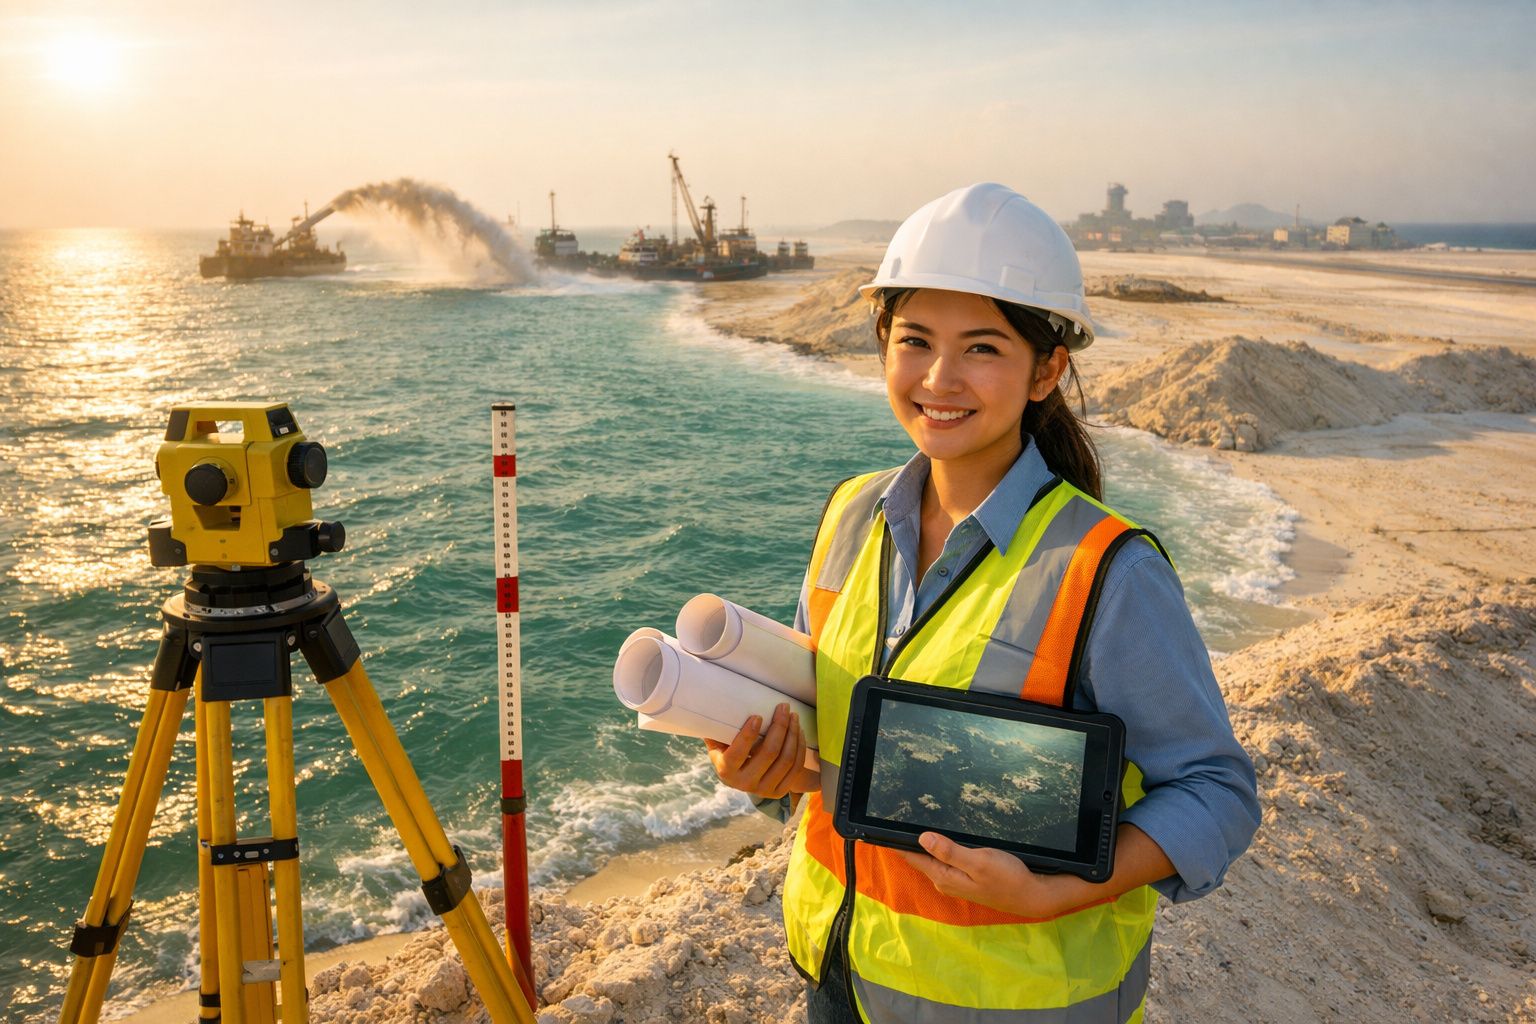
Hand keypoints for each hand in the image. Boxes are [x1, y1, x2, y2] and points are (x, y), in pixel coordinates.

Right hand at [705, 703, 817, 799]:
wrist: (742, 775)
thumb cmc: (729, 749)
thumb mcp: (718, 741)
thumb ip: (716, 727)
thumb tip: (711, 703)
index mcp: (726, 770)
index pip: (737, 754)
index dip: (748, 735)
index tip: (758, 716)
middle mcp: (744, 784)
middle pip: (769, 753)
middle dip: (780, 726)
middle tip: (783, 706)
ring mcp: (764, 790)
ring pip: (786, 760)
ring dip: (793, 734)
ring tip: (793, 716)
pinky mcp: (780, 792)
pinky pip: (796, 768)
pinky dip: (800, 747)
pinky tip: (799, 732)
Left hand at [896, 832, 1079, 918]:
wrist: (1033, 895)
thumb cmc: (1008, 877)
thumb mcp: (978, 861)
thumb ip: (950, 851)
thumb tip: (922, 838)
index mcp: (943, 876)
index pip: (912, 856)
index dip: (897, 842)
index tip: (880, 826)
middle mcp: (945, 881)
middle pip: (921, 857)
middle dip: (909, 840)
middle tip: (897, 815)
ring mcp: (956, 881)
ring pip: (934, 858)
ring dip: (926, 843)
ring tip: (914, 821)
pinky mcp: (968, 878)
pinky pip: (947, 860)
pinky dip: (941, 848)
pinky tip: (944, 836)